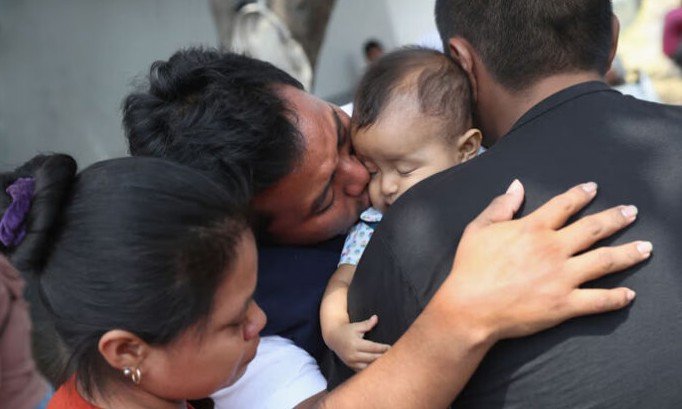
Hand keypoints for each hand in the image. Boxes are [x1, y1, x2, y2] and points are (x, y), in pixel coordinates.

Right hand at [326, 315, 390, 370]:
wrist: (333, 338)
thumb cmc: (347, 330)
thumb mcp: (356, 326)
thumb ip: (367, 324)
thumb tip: (376, 318)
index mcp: (355, 344)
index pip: (372, 347)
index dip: (383, 348)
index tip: (391, 348)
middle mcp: (353, 354)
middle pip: (372, 358)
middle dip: (383, 357)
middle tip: (394, 356)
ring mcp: (351, 362)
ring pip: (368, 367)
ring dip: (378, 365)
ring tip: (388, 363)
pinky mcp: (351, 366)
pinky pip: (363, 370)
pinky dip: (371, 369)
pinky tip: (379, 367)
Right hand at [440, 180, 649, 342]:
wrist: (470, 307)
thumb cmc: (470, 268)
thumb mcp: (478, 229)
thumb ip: (501, 206)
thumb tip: (517, 185)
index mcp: (533, 228)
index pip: (564, 205)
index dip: (580, 194)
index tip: (593, 188)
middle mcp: (554, 249)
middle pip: (594, 229)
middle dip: (616, 218)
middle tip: (632, 212)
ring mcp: (563, 277)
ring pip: (605, 261)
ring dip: (629, 253)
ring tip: (646, 248)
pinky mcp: (565, 304)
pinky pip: (599, 300)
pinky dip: (617, 298)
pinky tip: (629, 294)